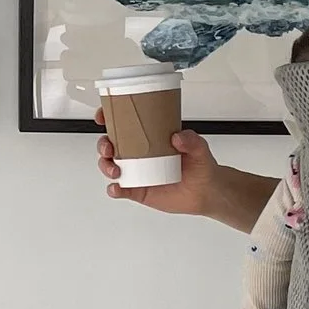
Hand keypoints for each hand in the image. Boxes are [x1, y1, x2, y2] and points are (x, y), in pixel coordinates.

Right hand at [96, 110, 222, 217]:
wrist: (206, 193)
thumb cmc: (200, 167)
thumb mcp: (200, 148)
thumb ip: (192, 141)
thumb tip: (178, 137)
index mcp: (149, 137)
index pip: (125, 124)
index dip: (110, 117)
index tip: (104, 115)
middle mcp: (139, 153)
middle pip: (111, 145)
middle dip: (103, 145)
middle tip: (109, 147)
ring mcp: (136, 172)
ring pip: (110, 166)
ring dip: (106, 166)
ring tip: (116, 171)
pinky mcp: (138, 190)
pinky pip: (120, 189)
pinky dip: (114, 189)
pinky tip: (116, 188)